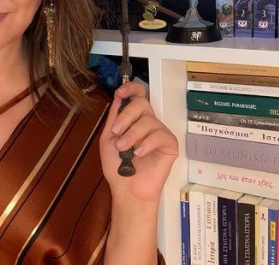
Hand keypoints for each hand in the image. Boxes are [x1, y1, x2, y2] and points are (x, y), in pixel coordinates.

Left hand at [99, 81, 177, 203]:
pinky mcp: (170, 145)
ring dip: (132, 135)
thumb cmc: (117, 167)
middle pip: (142, 103)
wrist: (127, 189)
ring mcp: (159, 133)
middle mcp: (148, 122)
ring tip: (124, 149)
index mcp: (134, 119)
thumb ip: (114, 117)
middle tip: (117, 132)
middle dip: (126, 116)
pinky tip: (139, 153)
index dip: (131, 88)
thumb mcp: (108, 138)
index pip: (138, 95)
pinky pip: (160, 135)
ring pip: (148, 120)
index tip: (121, 92)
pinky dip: (146, 143)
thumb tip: (119, 96)